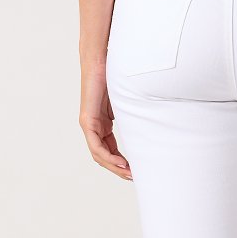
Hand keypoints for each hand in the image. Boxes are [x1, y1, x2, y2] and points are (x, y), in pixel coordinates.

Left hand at [79, 60, 132, 181]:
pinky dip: (107, 156)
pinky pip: (95, 145)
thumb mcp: (126, 100)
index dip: (121, 161)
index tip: (136, 169)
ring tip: (128, 173)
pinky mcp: (87, 120)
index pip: (110, 148)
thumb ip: (131, 112)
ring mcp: (89, 124)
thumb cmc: (114, 74)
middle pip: (104, 155)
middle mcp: (94, 126)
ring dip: (114, 166)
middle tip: (134, 177)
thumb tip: (149, 118)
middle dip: (119, 169)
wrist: (101, 59)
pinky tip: (119, 162)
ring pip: (99, 154)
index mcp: (102, 122)